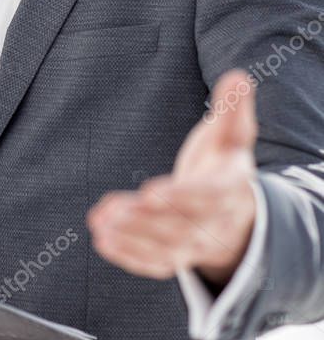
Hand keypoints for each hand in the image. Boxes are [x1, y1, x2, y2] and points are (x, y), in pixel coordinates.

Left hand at [86, 69, 257, 286]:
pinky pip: (153, 264)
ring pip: (164, 249)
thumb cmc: (226, 165)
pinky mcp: (176, 258)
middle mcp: (215, 226)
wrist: (237, 213)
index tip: (150, 191)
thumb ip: (233, 108)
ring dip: (131, 238)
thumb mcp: (233, 136)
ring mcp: (195, 247)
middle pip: (180, 227)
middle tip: (114, 210)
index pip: (206, 198)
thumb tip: (237, 75)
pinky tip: (102, 240)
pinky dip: (128, 256)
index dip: (180, 197)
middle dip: (145, 221)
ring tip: (101, 223)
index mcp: (230, 192)